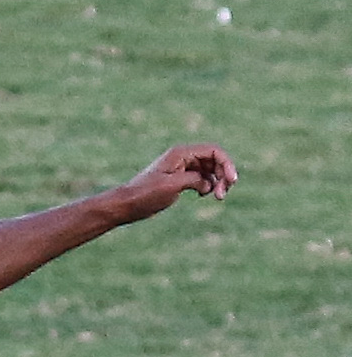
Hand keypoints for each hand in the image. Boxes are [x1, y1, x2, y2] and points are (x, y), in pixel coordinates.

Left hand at [118, 143, 236, 220]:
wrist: (125, 204)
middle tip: (222, 195)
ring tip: (217, 197)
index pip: (213, 151)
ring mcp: (181, 168)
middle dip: (222, 175)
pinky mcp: (179, 179)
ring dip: (217, 182)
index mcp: (180, 154)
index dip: (226, 164)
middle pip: (214, 160)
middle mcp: (182, 157)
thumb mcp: (172, 186)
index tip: (231, 181)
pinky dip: (207, 185)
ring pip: (209, 170)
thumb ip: (195, 180)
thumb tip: (208, 184)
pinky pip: (201, 178)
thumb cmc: (145, 194)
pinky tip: (204, 195)